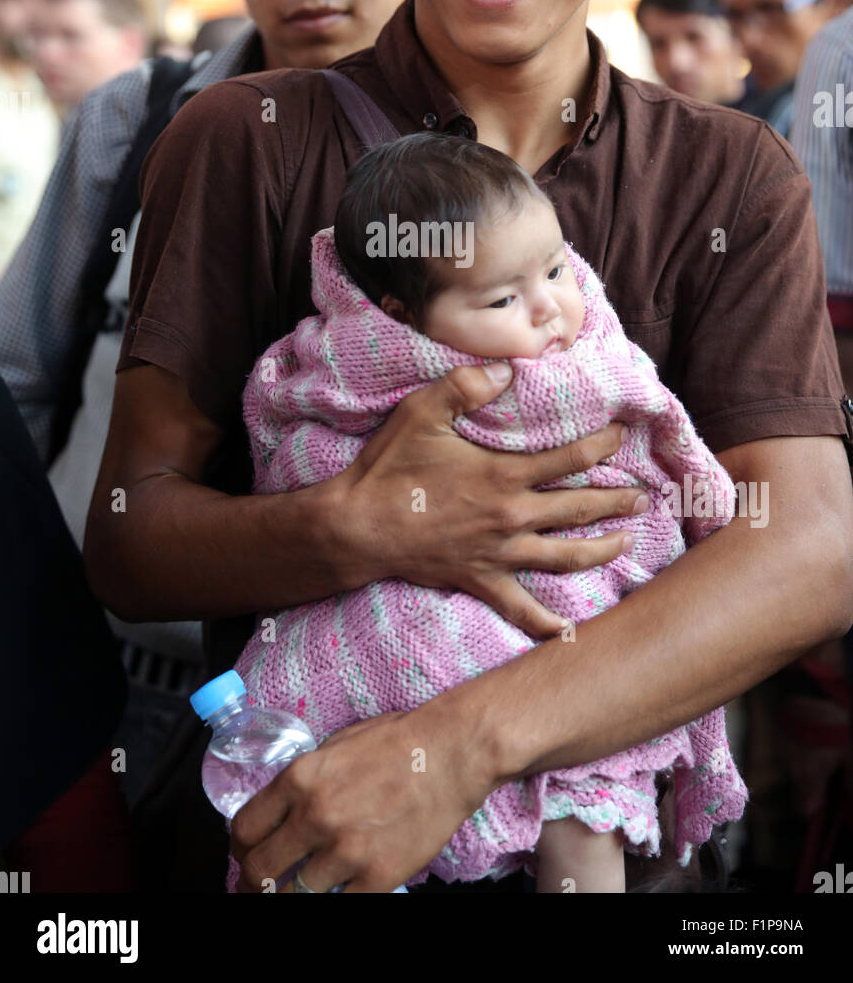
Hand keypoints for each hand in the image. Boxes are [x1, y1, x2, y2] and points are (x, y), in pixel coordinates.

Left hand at [231, 699, 491, 893]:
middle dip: (253, 881)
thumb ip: (303, 780)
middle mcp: (316, 816)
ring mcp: (347, 850)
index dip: (239, 848)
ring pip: (294, 895)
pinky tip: (335, 891)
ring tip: (296, 890)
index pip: (244, 829)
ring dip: (291, 894)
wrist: (451, 752)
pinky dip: (334, 899)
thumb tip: (280, 810)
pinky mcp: (378, 876)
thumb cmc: (398, 742)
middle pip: (260, 870)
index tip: (244, 854)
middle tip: (258, 885)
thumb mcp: (335, 746)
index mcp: (300, 779)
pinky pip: (339, 906)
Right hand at [329, 361, 645, 638]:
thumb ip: (467, 385)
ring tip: (627, 542)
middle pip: (579, 510)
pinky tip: (568, 631)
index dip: (602, 445)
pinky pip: (521, 608)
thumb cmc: (389, 468)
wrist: (357, 527)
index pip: (570, 459)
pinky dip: (547, 623)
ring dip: (600, 549)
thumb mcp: (423, 412)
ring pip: (564, 556)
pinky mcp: (480, 580)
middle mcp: (511, 517)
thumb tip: (509, 368)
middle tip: (644, 496)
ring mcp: (499, 553)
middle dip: (616, 501)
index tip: (622, 435)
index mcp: (503, 475)